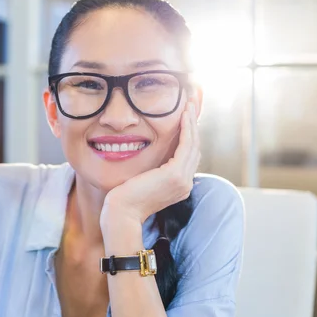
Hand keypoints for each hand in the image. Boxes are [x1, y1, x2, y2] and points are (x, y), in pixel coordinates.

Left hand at [100, 101, 200, 228]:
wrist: (121, 213)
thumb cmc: (125, 198)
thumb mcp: (144, 179)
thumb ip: (153, 169)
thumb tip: (152, 156)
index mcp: (180, 185)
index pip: (189, 155)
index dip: (189, 134)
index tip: (187, 115)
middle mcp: (186, 183)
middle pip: (195, 147)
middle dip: (194, 124)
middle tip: (193, 103)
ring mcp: (183, 180)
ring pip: (193, 144)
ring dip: (192, 121)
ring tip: (190, 103)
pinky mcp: (175, 174)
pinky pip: (186, 145)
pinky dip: (187, 128)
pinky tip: (184, 115)